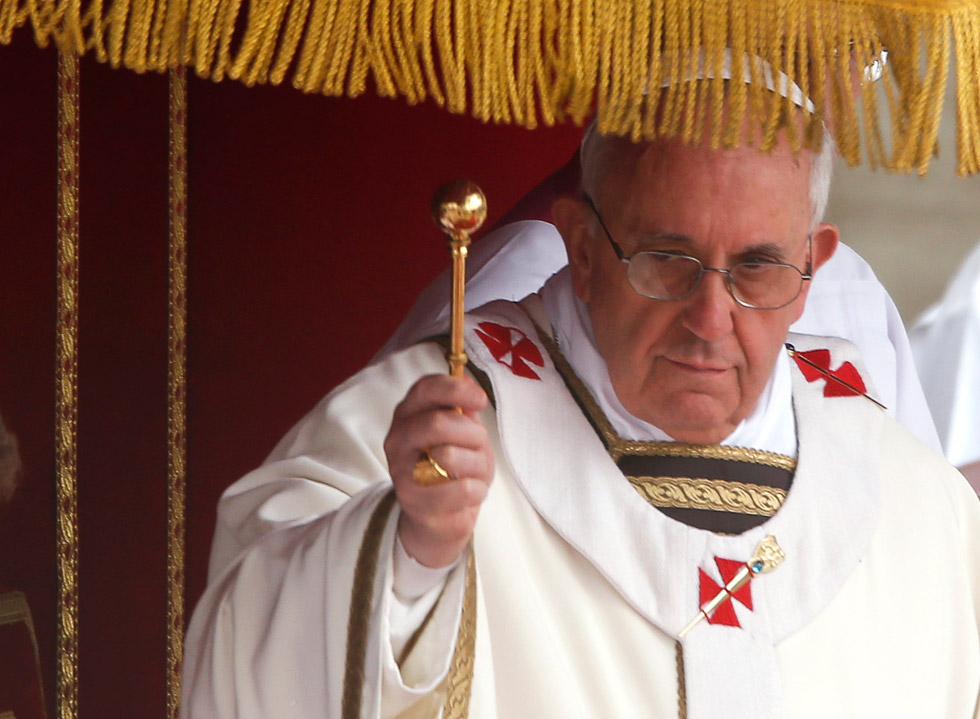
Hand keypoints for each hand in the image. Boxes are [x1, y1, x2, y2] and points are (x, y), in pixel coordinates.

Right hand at [384, 374, 493, 567]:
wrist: (439, 515)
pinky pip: (461, 489)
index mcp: (408, 414)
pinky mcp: (414, 502)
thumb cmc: (452, 466)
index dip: (456, 389)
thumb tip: (469, 383)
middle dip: (472, 433)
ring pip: (450, 456)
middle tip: (479, 444)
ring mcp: (401, 472)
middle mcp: (398, 440)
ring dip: (478, 464)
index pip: (425, 388)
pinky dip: (477, 490)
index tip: (480, 399)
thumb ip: (462, 408)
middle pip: (437, 422)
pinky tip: (471, 492)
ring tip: (473, 472)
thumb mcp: (461, 431)